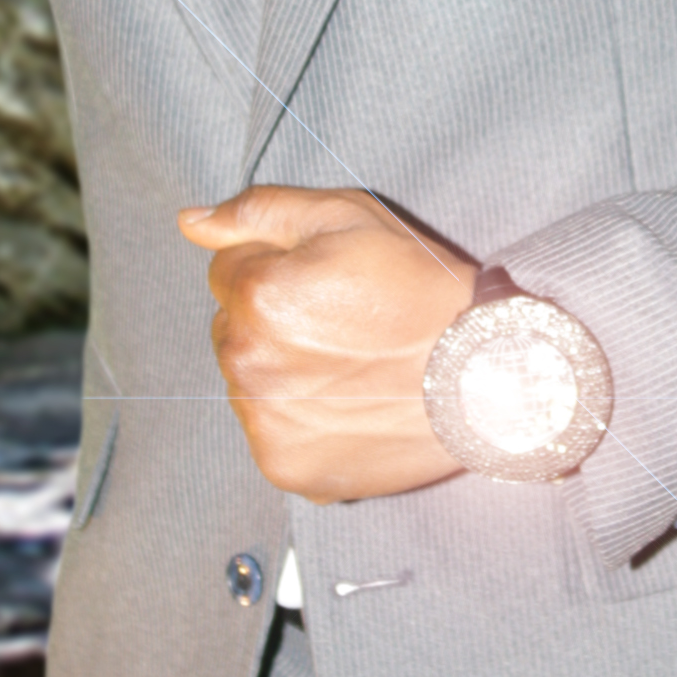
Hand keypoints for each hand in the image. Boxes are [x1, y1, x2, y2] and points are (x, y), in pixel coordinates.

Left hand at [178, 185, 476, 504]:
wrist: (486, 378)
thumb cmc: (422, 291)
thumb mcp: (350, 218)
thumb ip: (261, 212)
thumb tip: (190, 222)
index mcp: (258, 293)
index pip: (227, 270)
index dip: (278, 267)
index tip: (328, 283)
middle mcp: (248, 361)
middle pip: (230, 328)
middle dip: (270, 320)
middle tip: (342, 325)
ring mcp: (263, 420)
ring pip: (247, 381)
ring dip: (280, 371)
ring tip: (349, 367)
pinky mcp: (284, 464)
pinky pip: (269, 431)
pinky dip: (298, 419)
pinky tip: (346, 404)